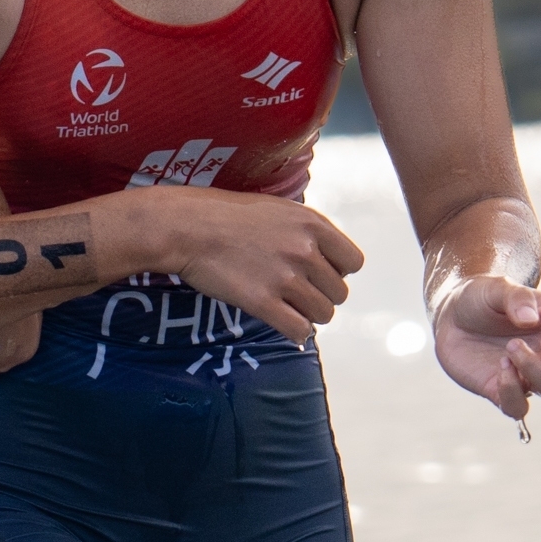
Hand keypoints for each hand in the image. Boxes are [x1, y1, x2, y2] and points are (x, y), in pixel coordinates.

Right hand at [148, 189, 364, 342]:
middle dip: (321, 296)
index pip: (353, 263)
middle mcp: (305, 251)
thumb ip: (305, 231)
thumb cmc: (225, 214)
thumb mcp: (276, 209)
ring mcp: (285, 278)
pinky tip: (283, 323)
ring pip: (323, 314)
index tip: (318, 273)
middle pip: (339, 293)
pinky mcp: (263, 302)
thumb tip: (323, 257)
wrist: (187, 227)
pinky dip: (296, 332)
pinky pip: (299, 330)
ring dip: (308, 316)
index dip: (338, 272)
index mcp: (313, 225)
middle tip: (298, 294)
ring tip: (289, 308)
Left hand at [430, 272, 540, 418]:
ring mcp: (533, 377)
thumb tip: (531, 320)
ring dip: (535, 370)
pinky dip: (512, 392)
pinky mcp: (505, 392)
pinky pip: (520, 409)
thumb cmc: (484, 298)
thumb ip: (516, 297)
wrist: (451, 315)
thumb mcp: (497, 287)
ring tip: (510, 347)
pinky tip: (500, 368)